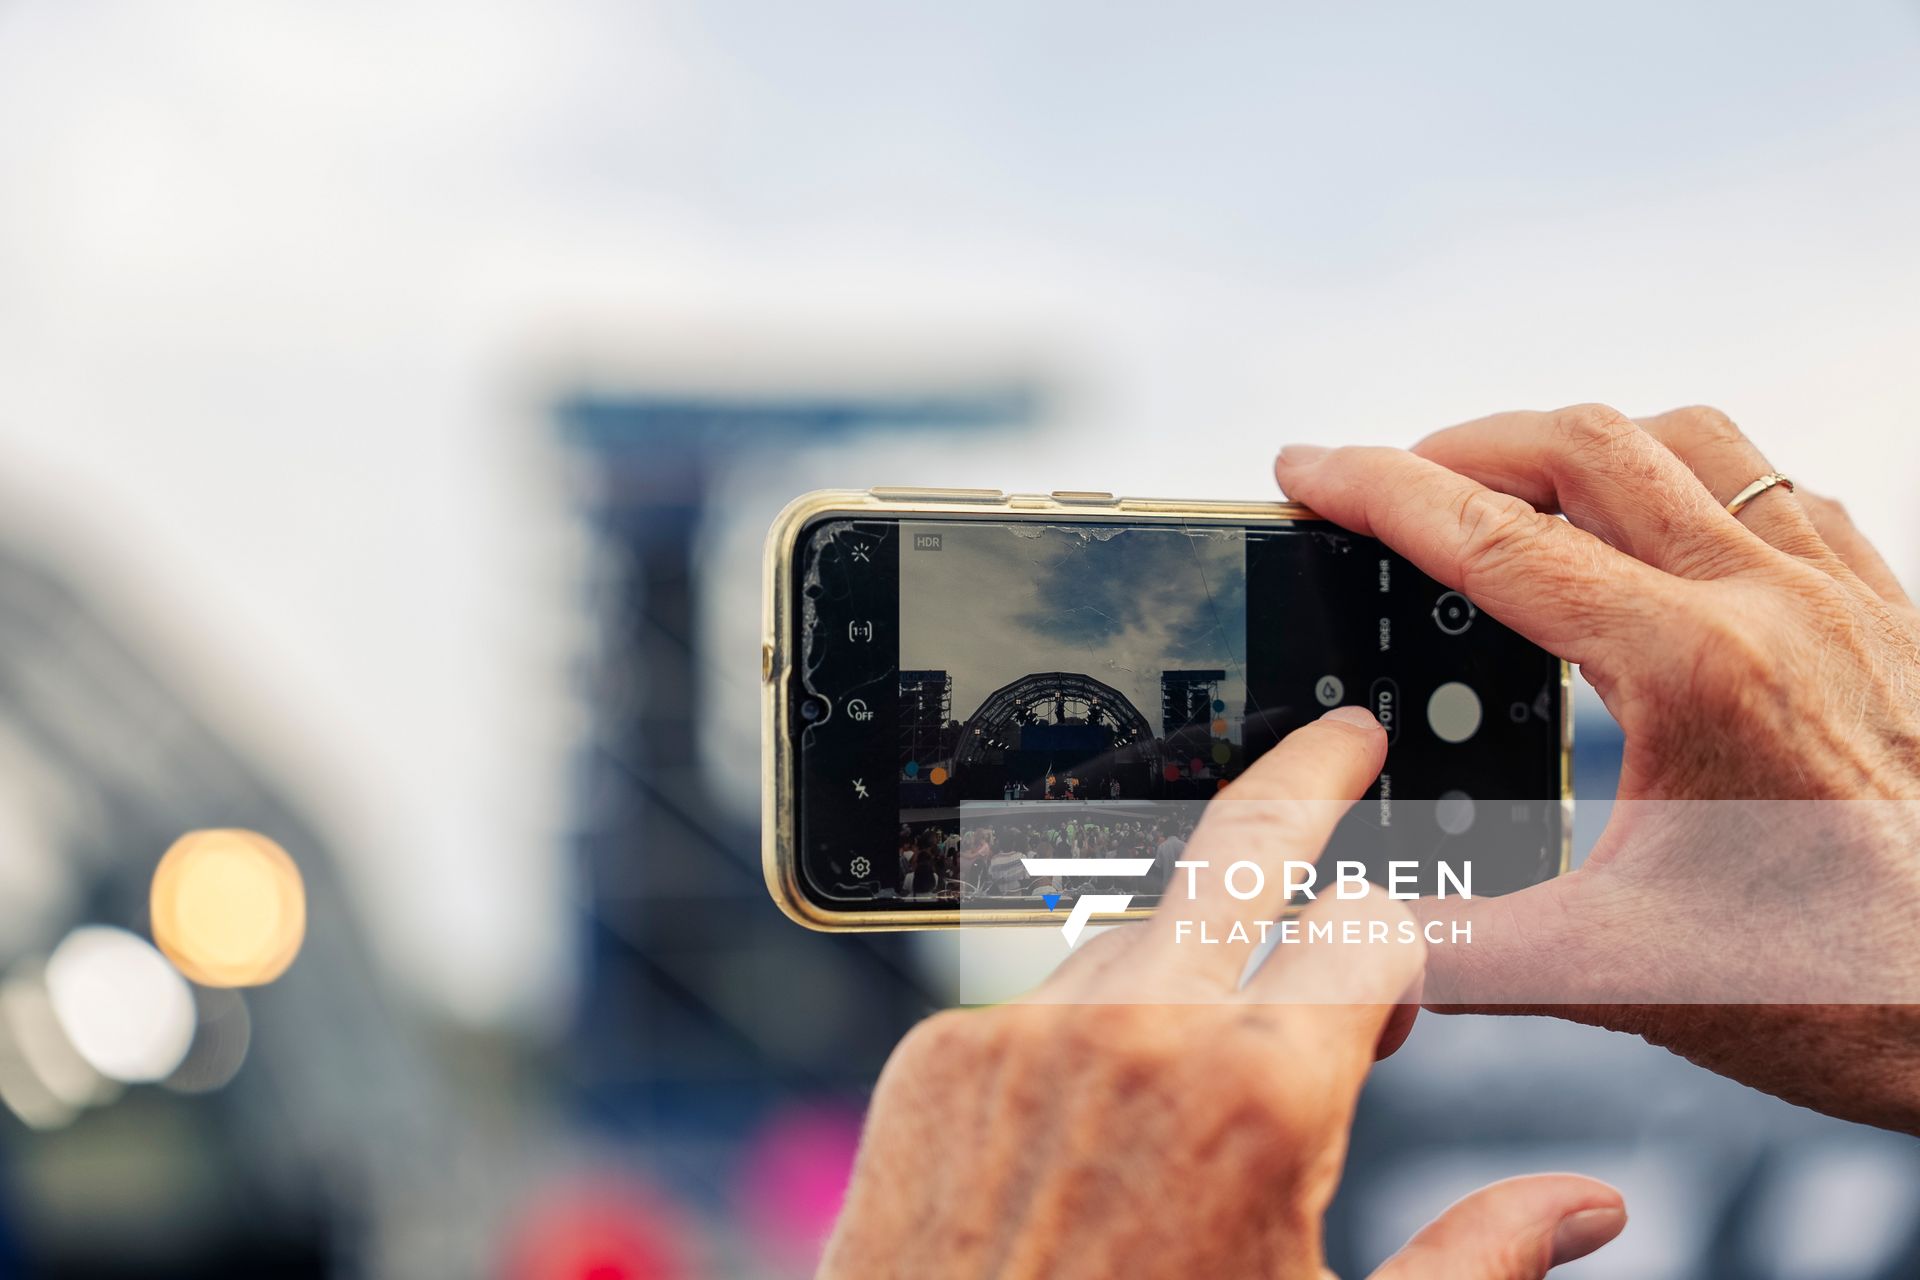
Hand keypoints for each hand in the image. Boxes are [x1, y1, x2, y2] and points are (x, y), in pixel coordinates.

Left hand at [822, 710, 1624, 1278]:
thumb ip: (1475, 1264)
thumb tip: (1583, 1208)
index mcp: (1262, 1096)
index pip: (1373, 927)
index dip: (1402, 957)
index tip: (1398, 998)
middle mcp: (1134, 1031)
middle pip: (1241, 839)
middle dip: (1310, 775)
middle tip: (1347, 738)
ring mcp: (1021, 1032)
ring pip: (1137, 928)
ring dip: (1192, 952)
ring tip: (1214, 1041)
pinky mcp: (935, 1055)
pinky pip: (1037, 996)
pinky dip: (1086, 1024)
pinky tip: (1102, 1113)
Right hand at [1274, 404, 1919, 1131]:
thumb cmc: (1845, 989)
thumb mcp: (1616, 973)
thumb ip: (1455, 949)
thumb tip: (1339, 940)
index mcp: (1690, 670)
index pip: (1493, 539)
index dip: (1376, 489)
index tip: (1305, 467)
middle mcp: (1770, 601)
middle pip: (1584, 445)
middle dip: (1460, 444)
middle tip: (1387, 482)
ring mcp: (1840, 593)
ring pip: (1689, 439)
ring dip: (1578, 444)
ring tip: (1509, 489)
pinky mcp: (1885, 609)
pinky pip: (1774, 487)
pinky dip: (1685, 477)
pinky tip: (1656, 532)